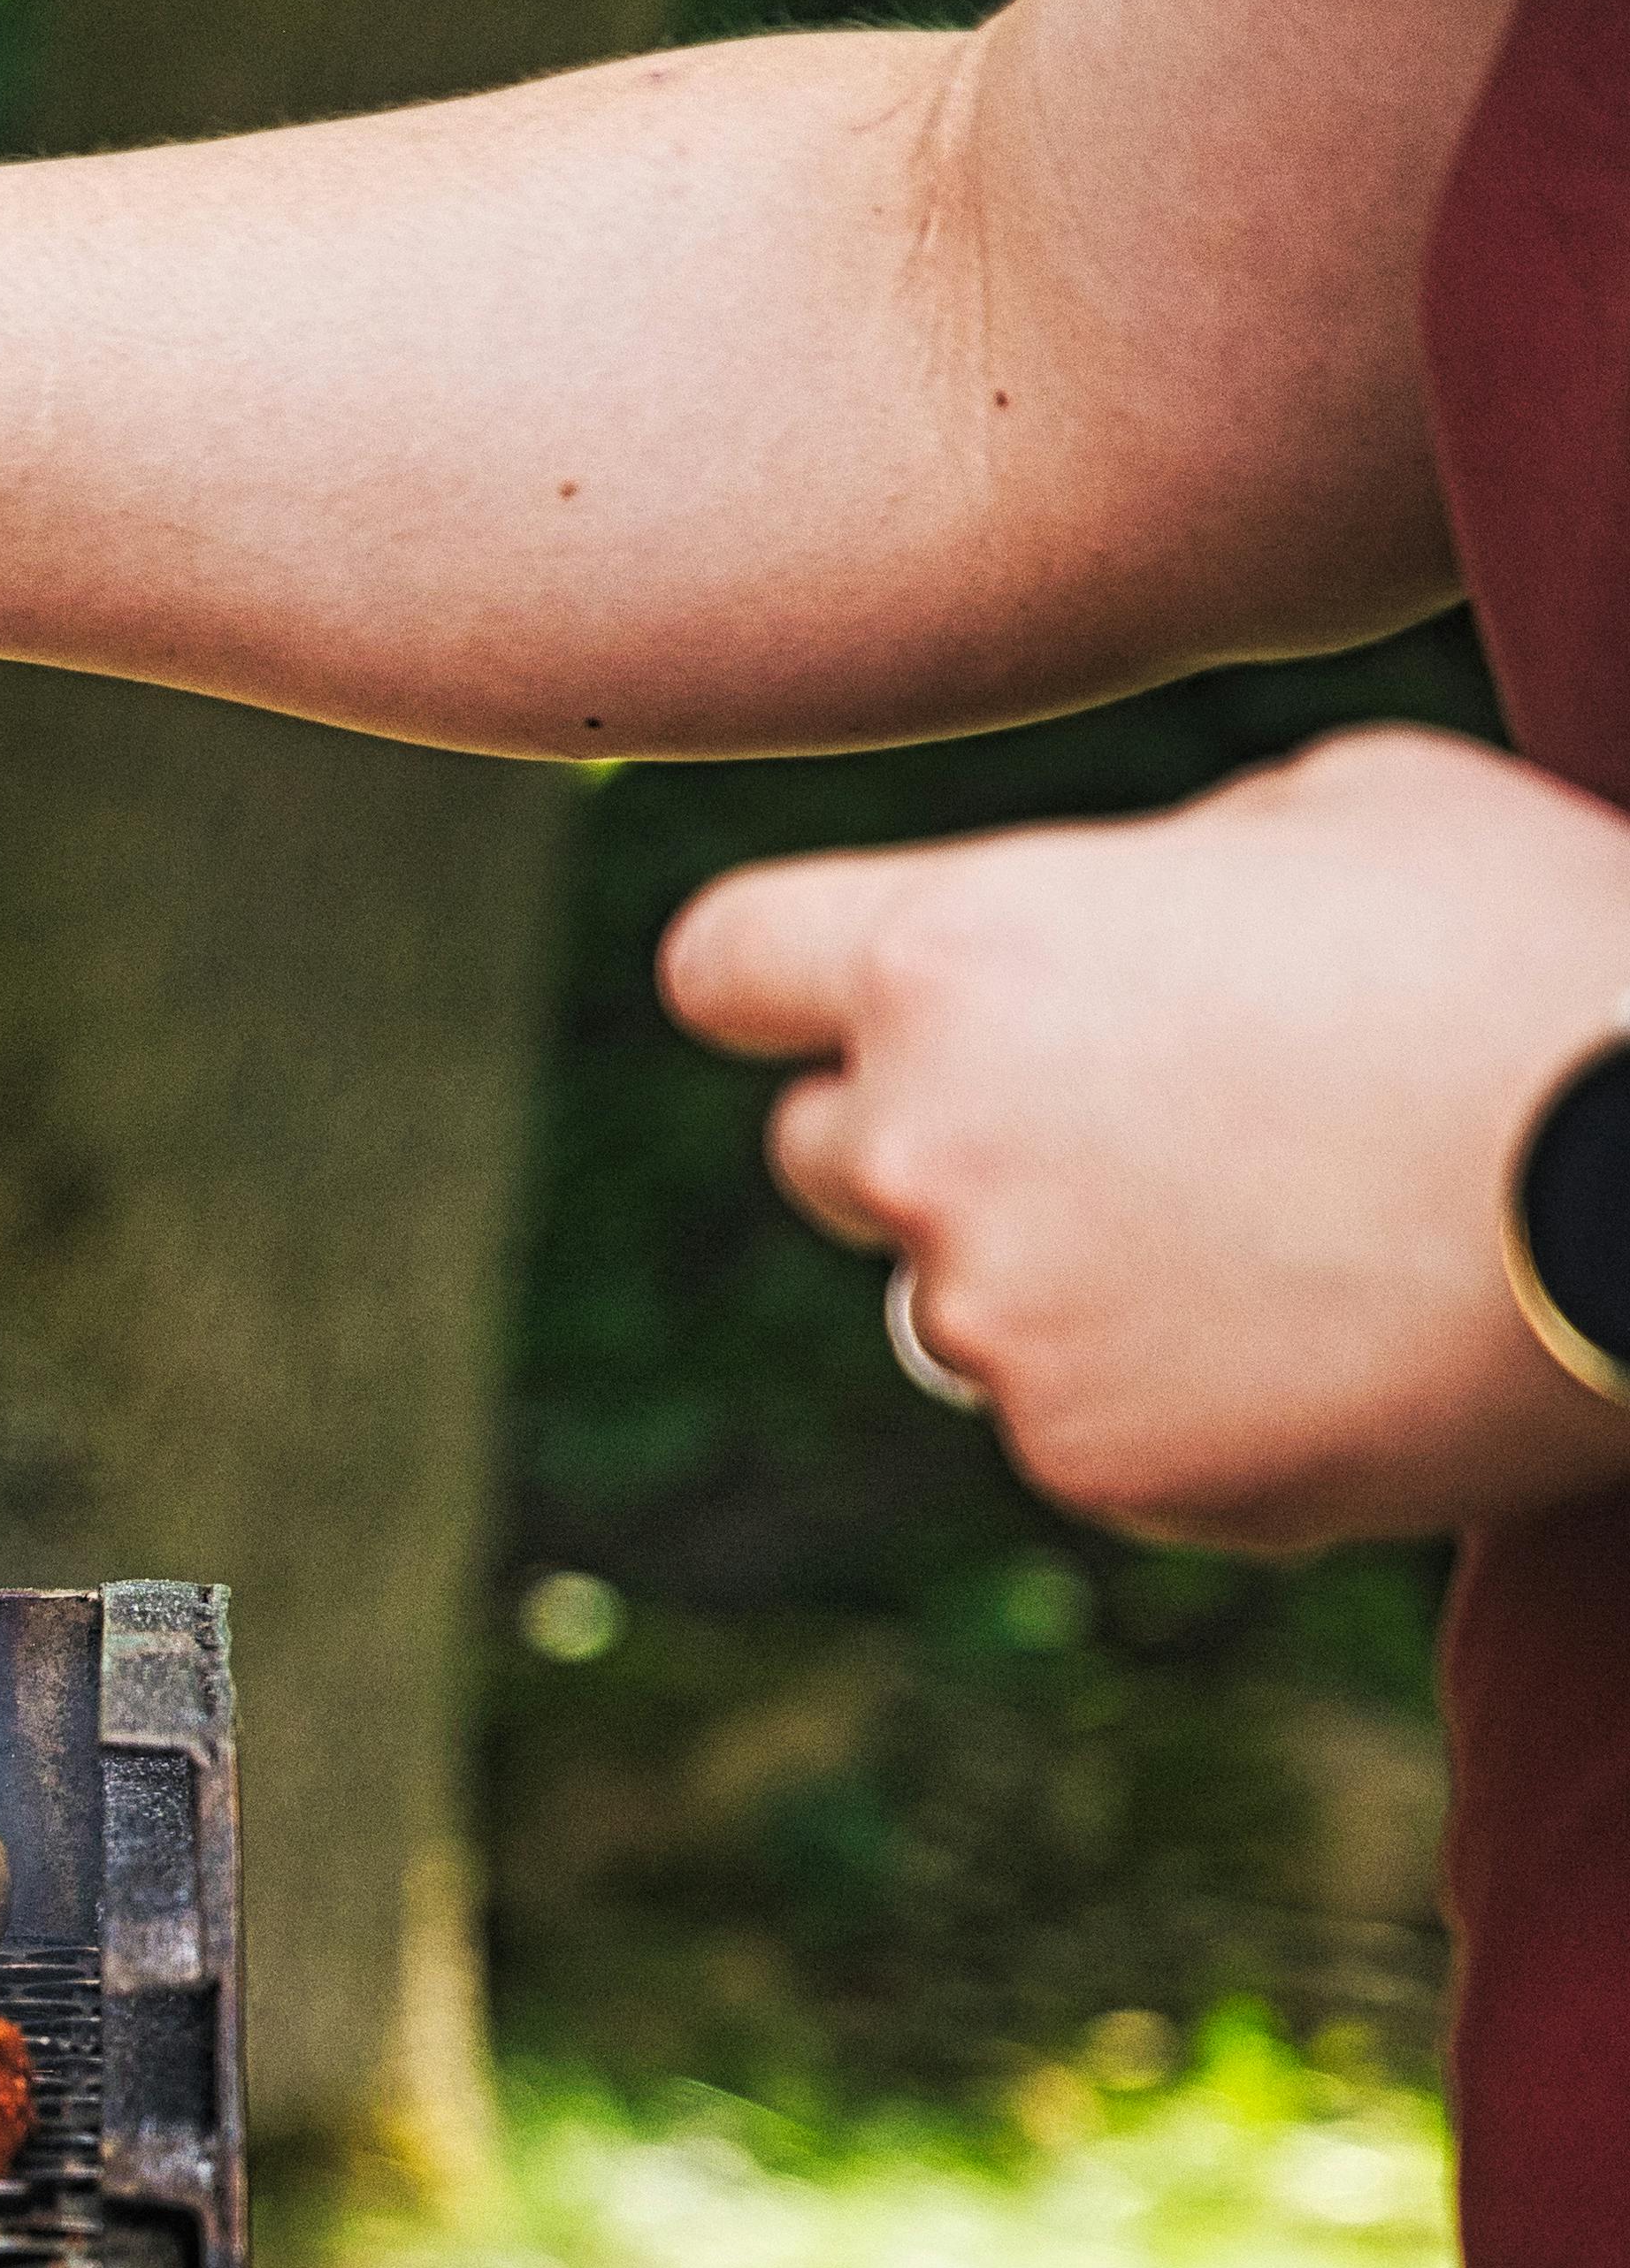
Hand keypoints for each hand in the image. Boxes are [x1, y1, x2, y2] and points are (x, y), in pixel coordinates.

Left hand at [667, 729, 1629, 1548]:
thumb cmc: (1540, 944)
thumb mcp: (1342, 804)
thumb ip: (1147, 871)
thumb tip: (1096, 924)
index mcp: (960, 954)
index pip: (727, 966)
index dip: (787, 978)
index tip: (835, 997)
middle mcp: (933, 1143)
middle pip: (826, 1148)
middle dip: (934, 1130)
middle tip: (1136, 1118)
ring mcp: (1001, 1321)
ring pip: (959, 1295)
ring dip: (1065, 1267)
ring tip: (1289, 1224)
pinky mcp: (1094, 1463)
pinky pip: (1078, 1419)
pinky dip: (1170, 1388)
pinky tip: (1330, 1331)